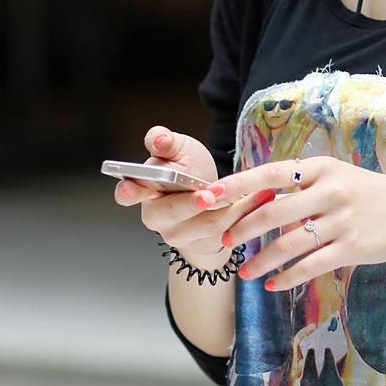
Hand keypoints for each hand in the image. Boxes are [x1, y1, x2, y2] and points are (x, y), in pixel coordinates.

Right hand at [114, 126, 277, 259]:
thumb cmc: (189, 169)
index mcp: (143, 190)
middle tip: (209, 194)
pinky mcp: (201, 246)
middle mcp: (156, 217)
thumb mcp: (179, 149)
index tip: (130, 187)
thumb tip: (158, 139)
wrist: (212, 195)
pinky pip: (225, 233)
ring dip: (232, 207)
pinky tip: (258, 203)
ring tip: (255, 192)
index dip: (127, 192)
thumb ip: (166, 141)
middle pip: (173, 212)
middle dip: (193, 203)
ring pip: (206, 223)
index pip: (128, 194)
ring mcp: (178, 236)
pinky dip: (243, 216)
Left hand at [194, 155, 385, 290]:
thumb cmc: (370, 195)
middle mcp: (330, 190)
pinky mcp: (353, 247)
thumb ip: (301, 185)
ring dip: (260, 261)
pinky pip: (311, 265)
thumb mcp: (337, 177)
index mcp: (321, 168)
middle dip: (241, 229)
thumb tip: (255, 196)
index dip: (234, 186)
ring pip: (288, 244)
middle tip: (224, 241)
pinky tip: (273, 285)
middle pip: (272, 211)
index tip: (206, 196)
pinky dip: (287, 277)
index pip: (268, 174)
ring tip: (244, 272)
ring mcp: (342, 220)